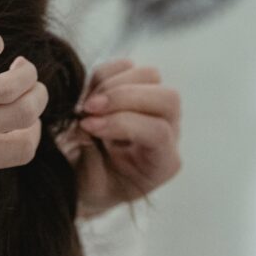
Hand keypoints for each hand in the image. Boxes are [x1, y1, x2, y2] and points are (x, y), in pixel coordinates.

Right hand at [61, 59, 181, 217]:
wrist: (87, 180)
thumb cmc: (92, 188)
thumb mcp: (89, 188)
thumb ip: (90, 160)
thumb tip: (88, 125)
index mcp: (163, 163)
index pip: (158, 132)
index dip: (122, 124)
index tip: (88, 127)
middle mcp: (168, 132)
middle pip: (167, 98)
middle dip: (124, 97)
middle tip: (88, 108)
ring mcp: (155, 108)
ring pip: (151, 76)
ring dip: (114, 84)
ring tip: (86, 105)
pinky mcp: (137, 90)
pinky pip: (127, 67)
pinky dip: (105, 75)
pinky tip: (88, 97)